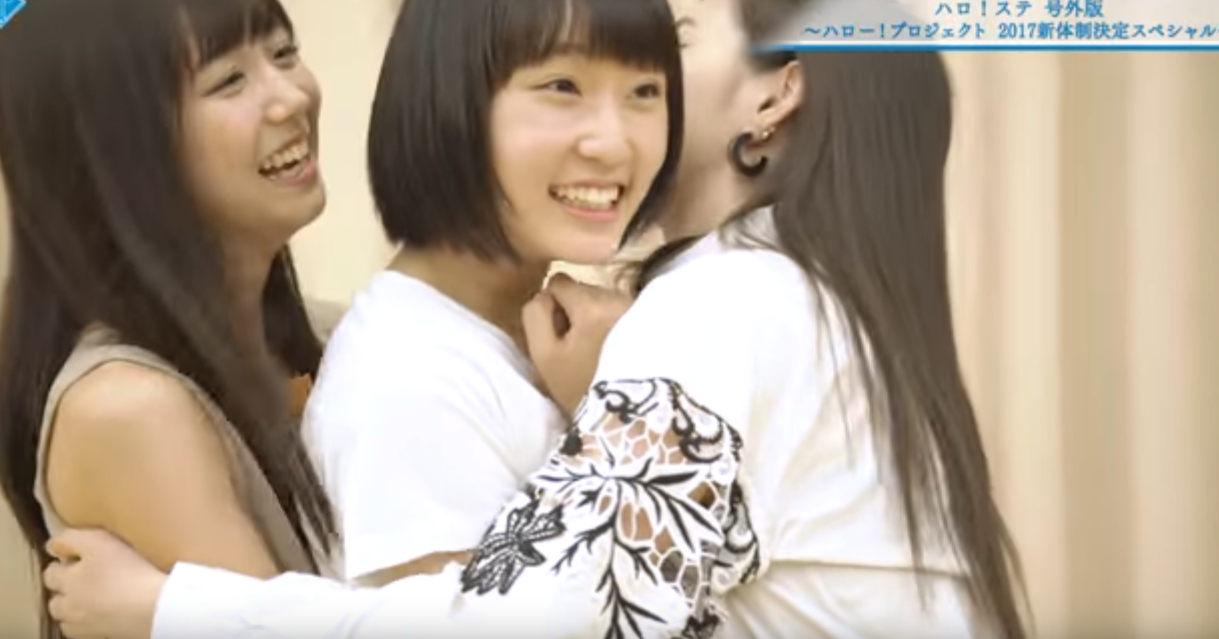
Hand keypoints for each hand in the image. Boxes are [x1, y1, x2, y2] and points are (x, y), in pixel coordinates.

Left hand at [43, 529, 166, 638]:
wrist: (152, 607)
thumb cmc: (127, 570)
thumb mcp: (99, 542)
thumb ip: (71, 539)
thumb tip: (52, 545)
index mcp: (67, 581)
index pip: (50, 573)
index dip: (61, 564)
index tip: (75, 558)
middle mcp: (69, 606)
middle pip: (55, 600)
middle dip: (64, 590)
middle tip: (85, 580)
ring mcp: (83, 625)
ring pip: (67, 619)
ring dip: (73, 609)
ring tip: (94, 599)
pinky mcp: (102, 636)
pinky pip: (86, 632)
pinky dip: (89, 624)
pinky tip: (105, 614)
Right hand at [522, 273, 631, 415]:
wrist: (630, 422)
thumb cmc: (581, 391)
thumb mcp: (544, 356)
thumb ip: (535, 315)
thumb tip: (544, 294)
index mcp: (592, 304)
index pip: (559, 282)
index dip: (553, 308)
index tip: (560, 337)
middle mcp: (621, 297)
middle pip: (584, 290)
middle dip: (577, 312)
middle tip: (579, 350)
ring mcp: (641, 308)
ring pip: (604, 300)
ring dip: (598, 318)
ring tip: (600, 353)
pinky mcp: (656, 320)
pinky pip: (624, 311)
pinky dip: (616, 325)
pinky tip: (618, 352)